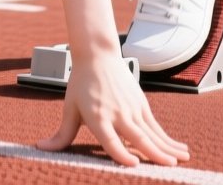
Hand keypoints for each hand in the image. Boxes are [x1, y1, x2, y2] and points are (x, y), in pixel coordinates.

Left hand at [35, 53, 189, 166]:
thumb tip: (40, 147)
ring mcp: (132, 109)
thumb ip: (61, 134)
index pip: (111, 139)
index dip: (121, 153)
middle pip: (138, 136)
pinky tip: (180, 149)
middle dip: (154, 153)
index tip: (132, 163)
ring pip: (153, 132)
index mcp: (98, 117)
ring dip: (168, 147)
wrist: (98, 56)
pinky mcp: (142, 105)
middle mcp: (117, 114)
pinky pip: (157, 126)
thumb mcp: (70, 109)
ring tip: (182, 160)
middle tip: (168, 166)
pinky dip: (169, 139)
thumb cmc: (81, 84)